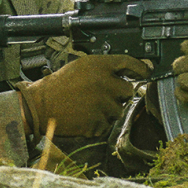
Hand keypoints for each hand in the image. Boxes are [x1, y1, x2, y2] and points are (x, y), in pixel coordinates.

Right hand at [18, 54, 151, 137]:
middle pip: (128, 90)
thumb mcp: (81, 66)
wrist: (41, 105)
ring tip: (89, 106)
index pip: (128, 62)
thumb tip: (126, 73)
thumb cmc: (60, 85)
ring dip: (109, 110)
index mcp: (98, 65)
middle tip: (105, 95)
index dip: (140, 67)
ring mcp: (101, 104)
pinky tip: (85, 116)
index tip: (147, 71)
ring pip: (119, 110)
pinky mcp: (97, 123)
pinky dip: (99, 123)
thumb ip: (104, 68)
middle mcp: (103, 83)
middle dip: (120, 94)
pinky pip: (107, 124)